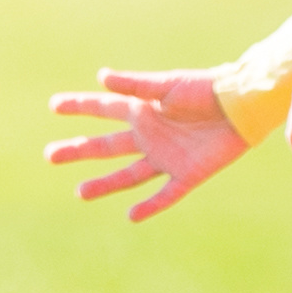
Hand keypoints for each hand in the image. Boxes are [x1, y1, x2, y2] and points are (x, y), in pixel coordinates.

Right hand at [44, 67, 247, 222]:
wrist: (241, 105)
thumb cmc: (206, 88)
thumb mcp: (169, 84)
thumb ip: (136, 85)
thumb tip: (101, 77)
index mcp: (143, 109)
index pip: (104, 108)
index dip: (80, 106)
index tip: (54, 106)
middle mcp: (149, 135)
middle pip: (106, 146)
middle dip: (79, 149)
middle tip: (50, 155)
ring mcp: (166, 156)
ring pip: (128, 174)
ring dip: (104, 183)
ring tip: (80, 192)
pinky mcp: (187, 174)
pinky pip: (166, 194)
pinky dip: (150, 206)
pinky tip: (132, 215)